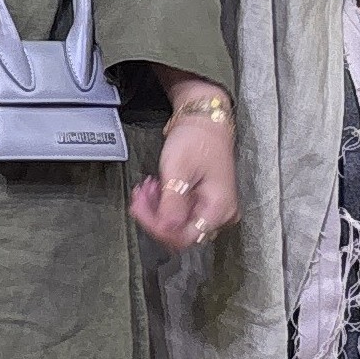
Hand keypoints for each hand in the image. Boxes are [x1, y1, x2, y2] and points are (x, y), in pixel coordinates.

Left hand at [131, 84, 242, 252]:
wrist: (205, 122)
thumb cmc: (195, 140)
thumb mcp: (178, 169)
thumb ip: (172, 202)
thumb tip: (166, 229)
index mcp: (218, 208)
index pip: (185, 236)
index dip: (158, 228)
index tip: (139, 209)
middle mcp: (221, 214)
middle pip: (180, 231)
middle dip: (154, 216)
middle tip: (139, 195)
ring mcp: (213, 208)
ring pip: (178, 222)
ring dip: (157, 208)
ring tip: (146, 188)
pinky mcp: (204, 202)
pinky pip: (181, 212)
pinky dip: (164, 202)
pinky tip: (155, 188)